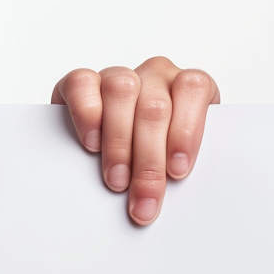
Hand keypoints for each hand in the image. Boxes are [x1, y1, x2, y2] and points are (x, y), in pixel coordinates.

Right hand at [51, 57, 219, 224]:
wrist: (128, 136)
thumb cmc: (164, 147)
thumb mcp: (181, 153)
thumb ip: (180, 162)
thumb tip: (168, 194)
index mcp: (192, 84)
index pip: (192, 90)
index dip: (185, 130)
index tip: (177, 172)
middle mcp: (157, 74)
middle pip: (154, 107)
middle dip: (149, 160)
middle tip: (143, 199)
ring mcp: (120, 74)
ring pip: (120, 91)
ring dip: (119, 142)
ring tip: (117, 179)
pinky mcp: (83, 82)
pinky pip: (82, 83)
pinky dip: (86, 114)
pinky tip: (92, 144)